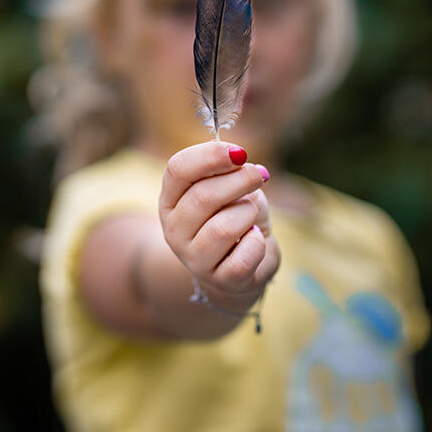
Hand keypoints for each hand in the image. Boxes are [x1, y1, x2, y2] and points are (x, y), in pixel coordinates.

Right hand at [159, 141, 279, 306]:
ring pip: (223, 228)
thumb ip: (230, 171)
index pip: (178, 169)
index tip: (239, 152)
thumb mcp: (232, 187)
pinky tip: (254, 239)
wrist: (247, 262)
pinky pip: (243, 257)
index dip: (210, 155)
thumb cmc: (236, 215)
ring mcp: (193, 259)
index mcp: (170, 200)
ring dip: (248, 213)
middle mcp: (174, 230)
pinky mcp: (219, 280)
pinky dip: (257, 243)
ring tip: (250, 214)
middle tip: (260, 175)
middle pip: (203, 196)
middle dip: (240, 180)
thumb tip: (240, 160)